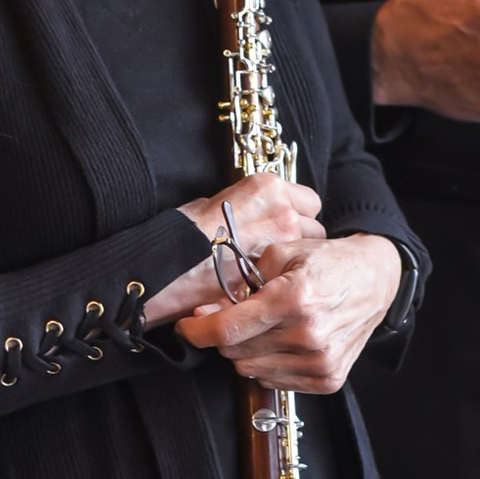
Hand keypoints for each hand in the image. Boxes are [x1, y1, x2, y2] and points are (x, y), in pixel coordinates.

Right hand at [149, 174, 324, 324]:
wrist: (166, 264)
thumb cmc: (183, 232)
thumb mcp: (215, 204)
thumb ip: (245, 209)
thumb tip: (252, 217)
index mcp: (268, 188)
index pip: (308, 201)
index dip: (297, 216)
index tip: (284, 227)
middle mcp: (283, 212)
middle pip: (313, 229)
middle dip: (299, 243)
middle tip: (278, 255)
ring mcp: (282, 248)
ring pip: (307, 259)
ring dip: (294, 266)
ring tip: (271, 275)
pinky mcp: (275, 279)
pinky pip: (291, 283)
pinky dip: (282, 287)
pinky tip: (265, 290)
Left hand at [175, 233, 400, 392]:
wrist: (374, 280)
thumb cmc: (328, 262)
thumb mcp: (284, 251)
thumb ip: (246, 279)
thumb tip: (214, 308)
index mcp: (294, 298)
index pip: (229, 328)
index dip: (198, 330)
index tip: (186, 326)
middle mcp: (308, 335)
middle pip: (236, 351)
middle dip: (225, 333)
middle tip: (235, 314)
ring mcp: (320, 362)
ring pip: (252, 370)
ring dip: (247, 350)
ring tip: (265, 325)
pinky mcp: (328, 379)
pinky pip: (275, 382)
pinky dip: (269, 363)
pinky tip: (281, 341)